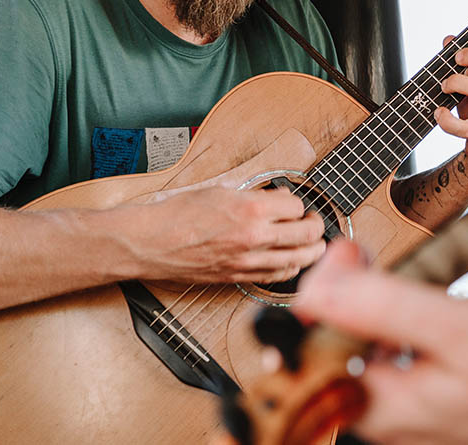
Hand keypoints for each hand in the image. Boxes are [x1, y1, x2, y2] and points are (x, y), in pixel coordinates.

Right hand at [130, 186, 325, 283]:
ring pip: (298, 259)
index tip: (295, 203)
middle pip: (306, 234)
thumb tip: (278, 198)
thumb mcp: (220, 190)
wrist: (152, 242)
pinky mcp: (239, 277)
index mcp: (250, 209)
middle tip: (315, 221)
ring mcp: (248, 260)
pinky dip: (291, 269)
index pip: (296, 207)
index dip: (298, 204)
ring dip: (312, 251)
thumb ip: (254, 194)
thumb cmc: (179, 213)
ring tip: (315, 244)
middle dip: (316, 226)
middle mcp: (254, 236)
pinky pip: (276, 277)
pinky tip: (292, 262)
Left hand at [293, 240, 467, 444]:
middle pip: (327, 350)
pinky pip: (380, 364)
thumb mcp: (456, 327)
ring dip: (360, 308)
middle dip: (338, 295)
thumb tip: (314, 289)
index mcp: (375, 408)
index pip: (308, 348)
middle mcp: (378, 422)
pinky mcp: (417, 409)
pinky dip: (385, 327)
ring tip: (378, 270)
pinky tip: (408, 306)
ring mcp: (398, 419)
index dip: (318, 293)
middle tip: (357, 253)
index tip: (344, 255)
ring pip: (353, 353)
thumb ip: (383, 307)